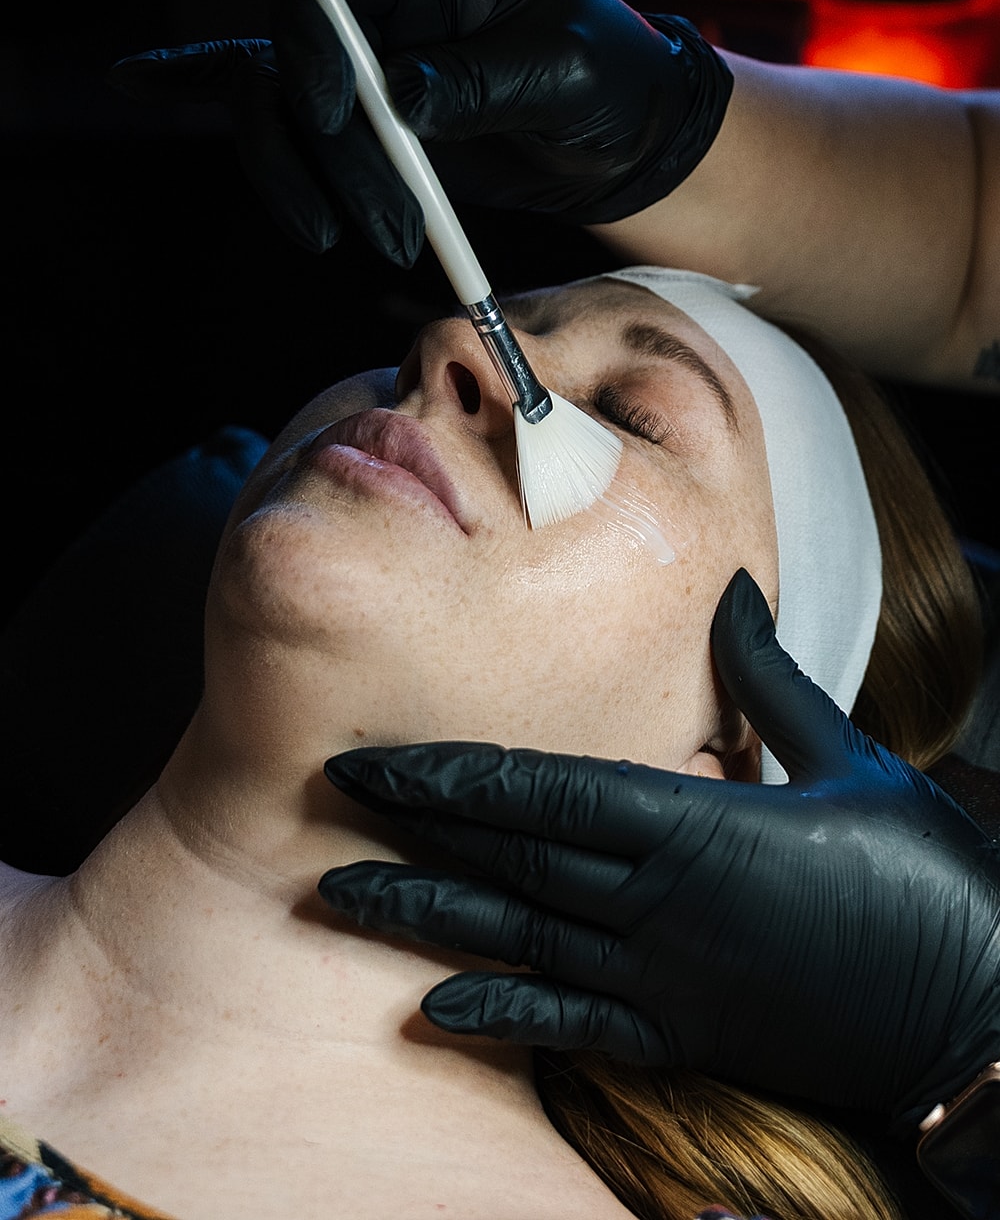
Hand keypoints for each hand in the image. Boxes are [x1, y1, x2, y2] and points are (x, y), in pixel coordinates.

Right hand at [107, 0, 731, 262]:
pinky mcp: (363, 125)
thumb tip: (399, 97)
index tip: (336, 117)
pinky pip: (282, 113)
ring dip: (309, 189)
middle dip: (321, 155)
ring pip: (279, 112)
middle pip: (285, 59)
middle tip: (385, 233)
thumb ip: (485, 80)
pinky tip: (142, 81)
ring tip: (385, 247)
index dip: (310, 42)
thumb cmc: (611, 82)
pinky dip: (214, 100)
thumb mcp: (566, 74)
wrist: (624, 136)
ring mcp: (365, 69)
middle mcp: (382, 11)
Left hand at [320, 568, 999, 1134]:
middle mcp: (661, 904)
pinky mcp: (685, 1036)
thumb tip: (729, 593)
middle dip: (415, 829)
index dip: (450, 775)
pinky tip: (438, 1010)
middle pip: (511, 858)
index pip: (541, 791)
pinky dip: (505, 1019)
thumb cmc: (923, 877)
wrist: (980, 1015)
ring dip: (428, 918)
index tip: (376, 760)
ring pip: (521, 939)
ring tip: (343, 899)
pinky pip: (576, 1029)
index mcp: (696, 826)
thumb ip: (768, 682)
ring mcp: (666, 978)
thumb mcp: (848, 760)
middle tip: (332, 805)